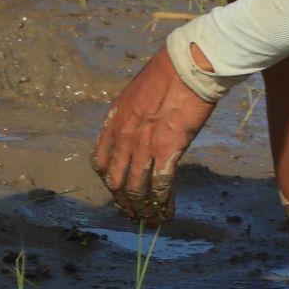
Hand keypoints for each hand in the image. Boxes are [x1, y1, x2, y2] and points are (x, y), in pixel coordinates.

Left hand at [92, 43, 216, 225]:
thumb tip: (137, 135)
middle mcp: (123, 138)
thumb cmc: (168, 77)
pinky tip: (167, 213)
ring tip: (151, 221)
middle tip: (134, 216)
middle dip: (125, 205)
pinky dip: (162, 205)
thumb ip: (131, 119)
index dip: (109, 184)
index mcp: (113, 124)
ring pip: (137, 190)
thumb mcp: (135, 97)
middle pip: (117, 184)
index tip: (119, 195)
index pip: (101, 164)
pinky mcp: (167, 151)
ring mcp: (143, 146)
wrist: (187, 67)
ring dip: (144, 211)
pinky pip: (160, 187)